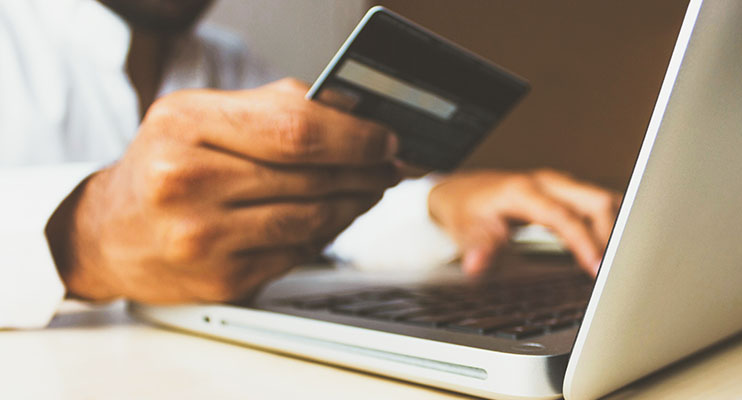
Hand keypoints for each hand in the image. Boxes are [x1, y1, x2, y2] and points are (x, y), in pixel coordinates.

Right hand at [46, 78, 398, 302]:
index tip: (385, 138)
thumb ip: (273, 109)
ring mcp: (202, 238)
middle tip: (388, 165)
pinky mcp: (221, 280)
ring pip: (311, 219)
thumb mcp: (201, 117)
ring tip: (368, 189)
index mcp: (185, 125)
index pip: (295, 129)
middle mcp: (187, 182)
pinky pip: (297, 253)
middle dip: (365, 170)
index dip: (355, 135)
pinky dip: (325, 234)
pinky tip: (332, 218)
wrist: (109, 233)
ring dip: (354, 204)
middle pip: (310, 175)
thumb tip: (354, 114)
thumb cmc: (163, 166)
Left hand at [428, 169, 620, 276]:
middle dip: (612, 235)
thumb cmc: (466, 210)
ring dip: (616, 229)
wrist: (462, 191)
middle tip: (618, 270)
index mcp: (524, 191)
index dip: (584, 242)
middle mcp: (547, 182)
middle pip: (595, 201)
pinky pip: (598, 205)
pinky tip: (615, 247)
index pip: (564, 216)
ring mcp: (559, 185)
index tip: (597, 268)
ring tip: (623, 263)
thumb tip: (476, 265)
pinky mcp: (566, 192)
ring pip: (602, 200)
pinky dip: (611, 224)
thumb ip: (477, 247)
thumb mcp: (465, 230)